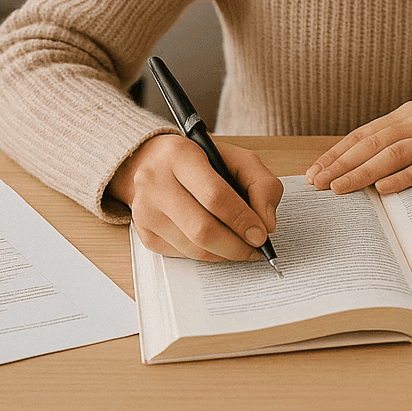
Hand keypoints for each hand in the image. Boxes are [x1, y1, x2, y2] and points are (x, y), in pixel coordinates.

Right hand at [108, 134, 283, 262]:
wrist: (150, 162)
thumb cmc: (199, 160)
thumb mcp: (236, 158)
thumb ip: (261, 183)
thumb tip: (267, 224)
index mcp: (180, 156)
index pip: (215, 196)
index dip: (242, 219)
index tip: (261, 235)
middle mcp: (156, 183)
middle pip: (202, 229)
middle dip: (235, 245)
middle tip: (255, 249)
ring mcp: (146, 210)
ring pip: (192, 247)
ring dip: (224, 254)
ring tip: (241, 248)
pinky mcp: (143, 232)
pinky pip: (181, 254)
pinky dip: (205, 254)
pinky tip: (217, 245)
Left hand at [305, 100, 411, 195]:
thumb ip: (407, 140)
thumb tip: (370, 166)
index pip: (365, 133)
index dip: (337, 152)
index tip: (315, 170)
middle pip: (372, 142)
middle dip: (340, 164)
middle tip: (315, 183)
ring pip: (392, 154)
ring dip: (361, 172)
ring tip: (338, 189)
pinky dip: (402, 178)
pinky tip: (383, 189)